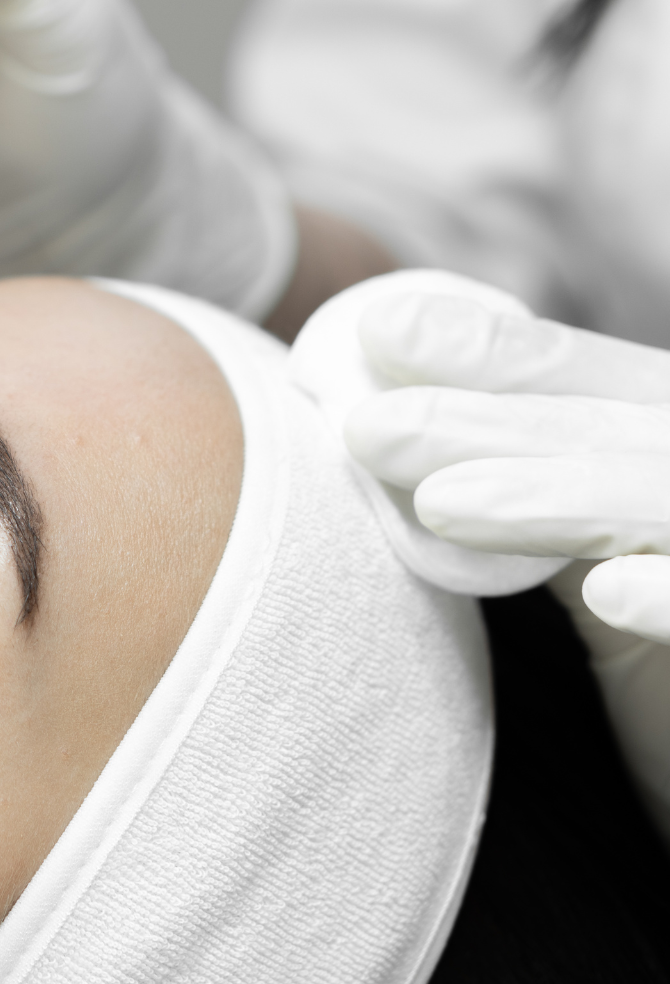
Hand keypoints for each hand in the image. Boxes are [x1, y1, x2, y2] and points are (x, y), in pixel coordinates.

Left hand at [344, 284, 669, 833]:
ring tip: (442, 505)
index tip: (379, 334)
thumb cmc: (668, 674)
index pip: (594, 386)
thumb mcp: (592, 567)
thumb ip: (528, 499)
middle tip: (368, 426)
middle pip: (617, 437)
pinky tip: (610, 598)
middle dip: (491, 424)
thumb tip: (392, 425)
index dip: (496, 356)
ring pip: (667, 503)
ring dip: (562, 500)